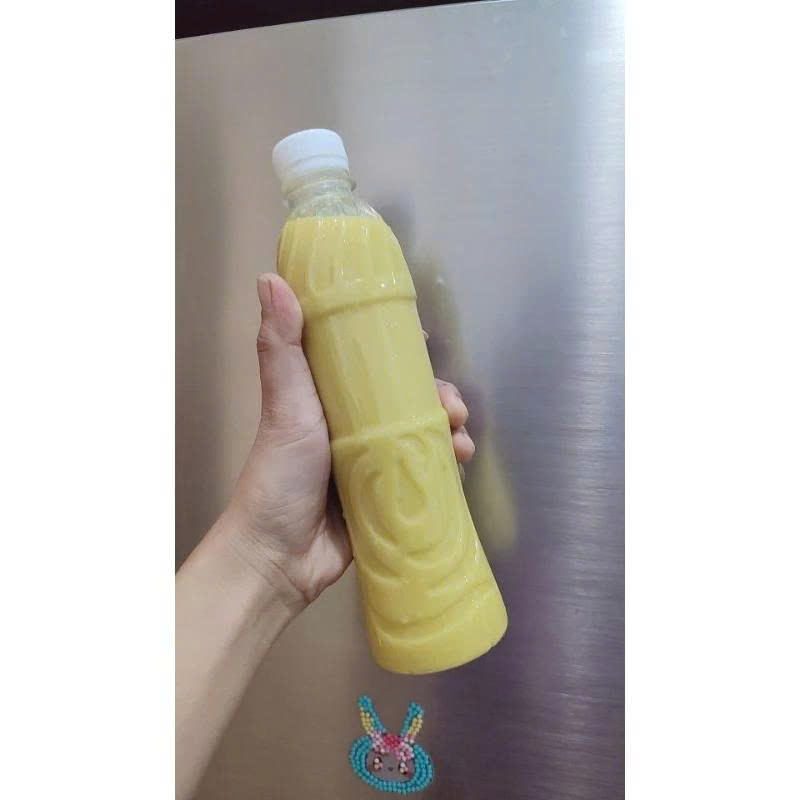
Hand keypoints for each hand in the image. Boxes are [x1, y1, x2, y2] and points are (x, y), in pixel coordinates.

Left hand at [223, 273, 474, 611]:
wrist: (280, 556)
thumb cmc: (279, 475)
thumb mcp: (285, 405)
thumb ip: (281, 347)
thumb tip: (271, 278)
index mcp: (328, 398)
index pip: (371, 364)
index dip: (402, 352)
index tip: (426, 347)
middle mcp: (352, 425)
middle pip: (407, 399)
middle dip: (438, 396)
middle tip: (454, 408)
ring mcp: (371, 462)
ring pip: (421, 434)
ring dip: (450, 431)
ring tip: (462, 440)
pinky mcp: (386, 495)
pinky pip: (424, 472)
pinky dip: (447, 466)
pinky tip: (461, 465)